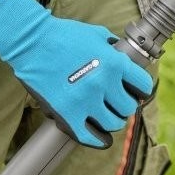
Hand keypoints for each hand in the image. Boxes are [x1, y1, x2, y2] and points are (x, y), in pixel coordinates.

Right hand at [0, 0, 153, 147]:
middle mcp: (103, 84)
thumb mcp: (97, 34)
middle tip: (117, 102)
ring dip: (112, 120)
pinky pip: (90, 137)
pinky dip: (98, 140)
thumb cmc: (63, 35)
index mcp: (114, 63)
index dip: (141, 89)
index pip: (143, 86)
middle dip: (124, 105)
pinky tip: (101, 137)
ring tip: (106, 115)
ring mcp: (85, 101)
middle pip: (128, 108)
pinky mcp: (67, 114)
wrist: (31, 42)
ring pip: (112, 124)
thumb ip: (113, 47)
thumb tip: (124, 56)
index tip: (137, 91)